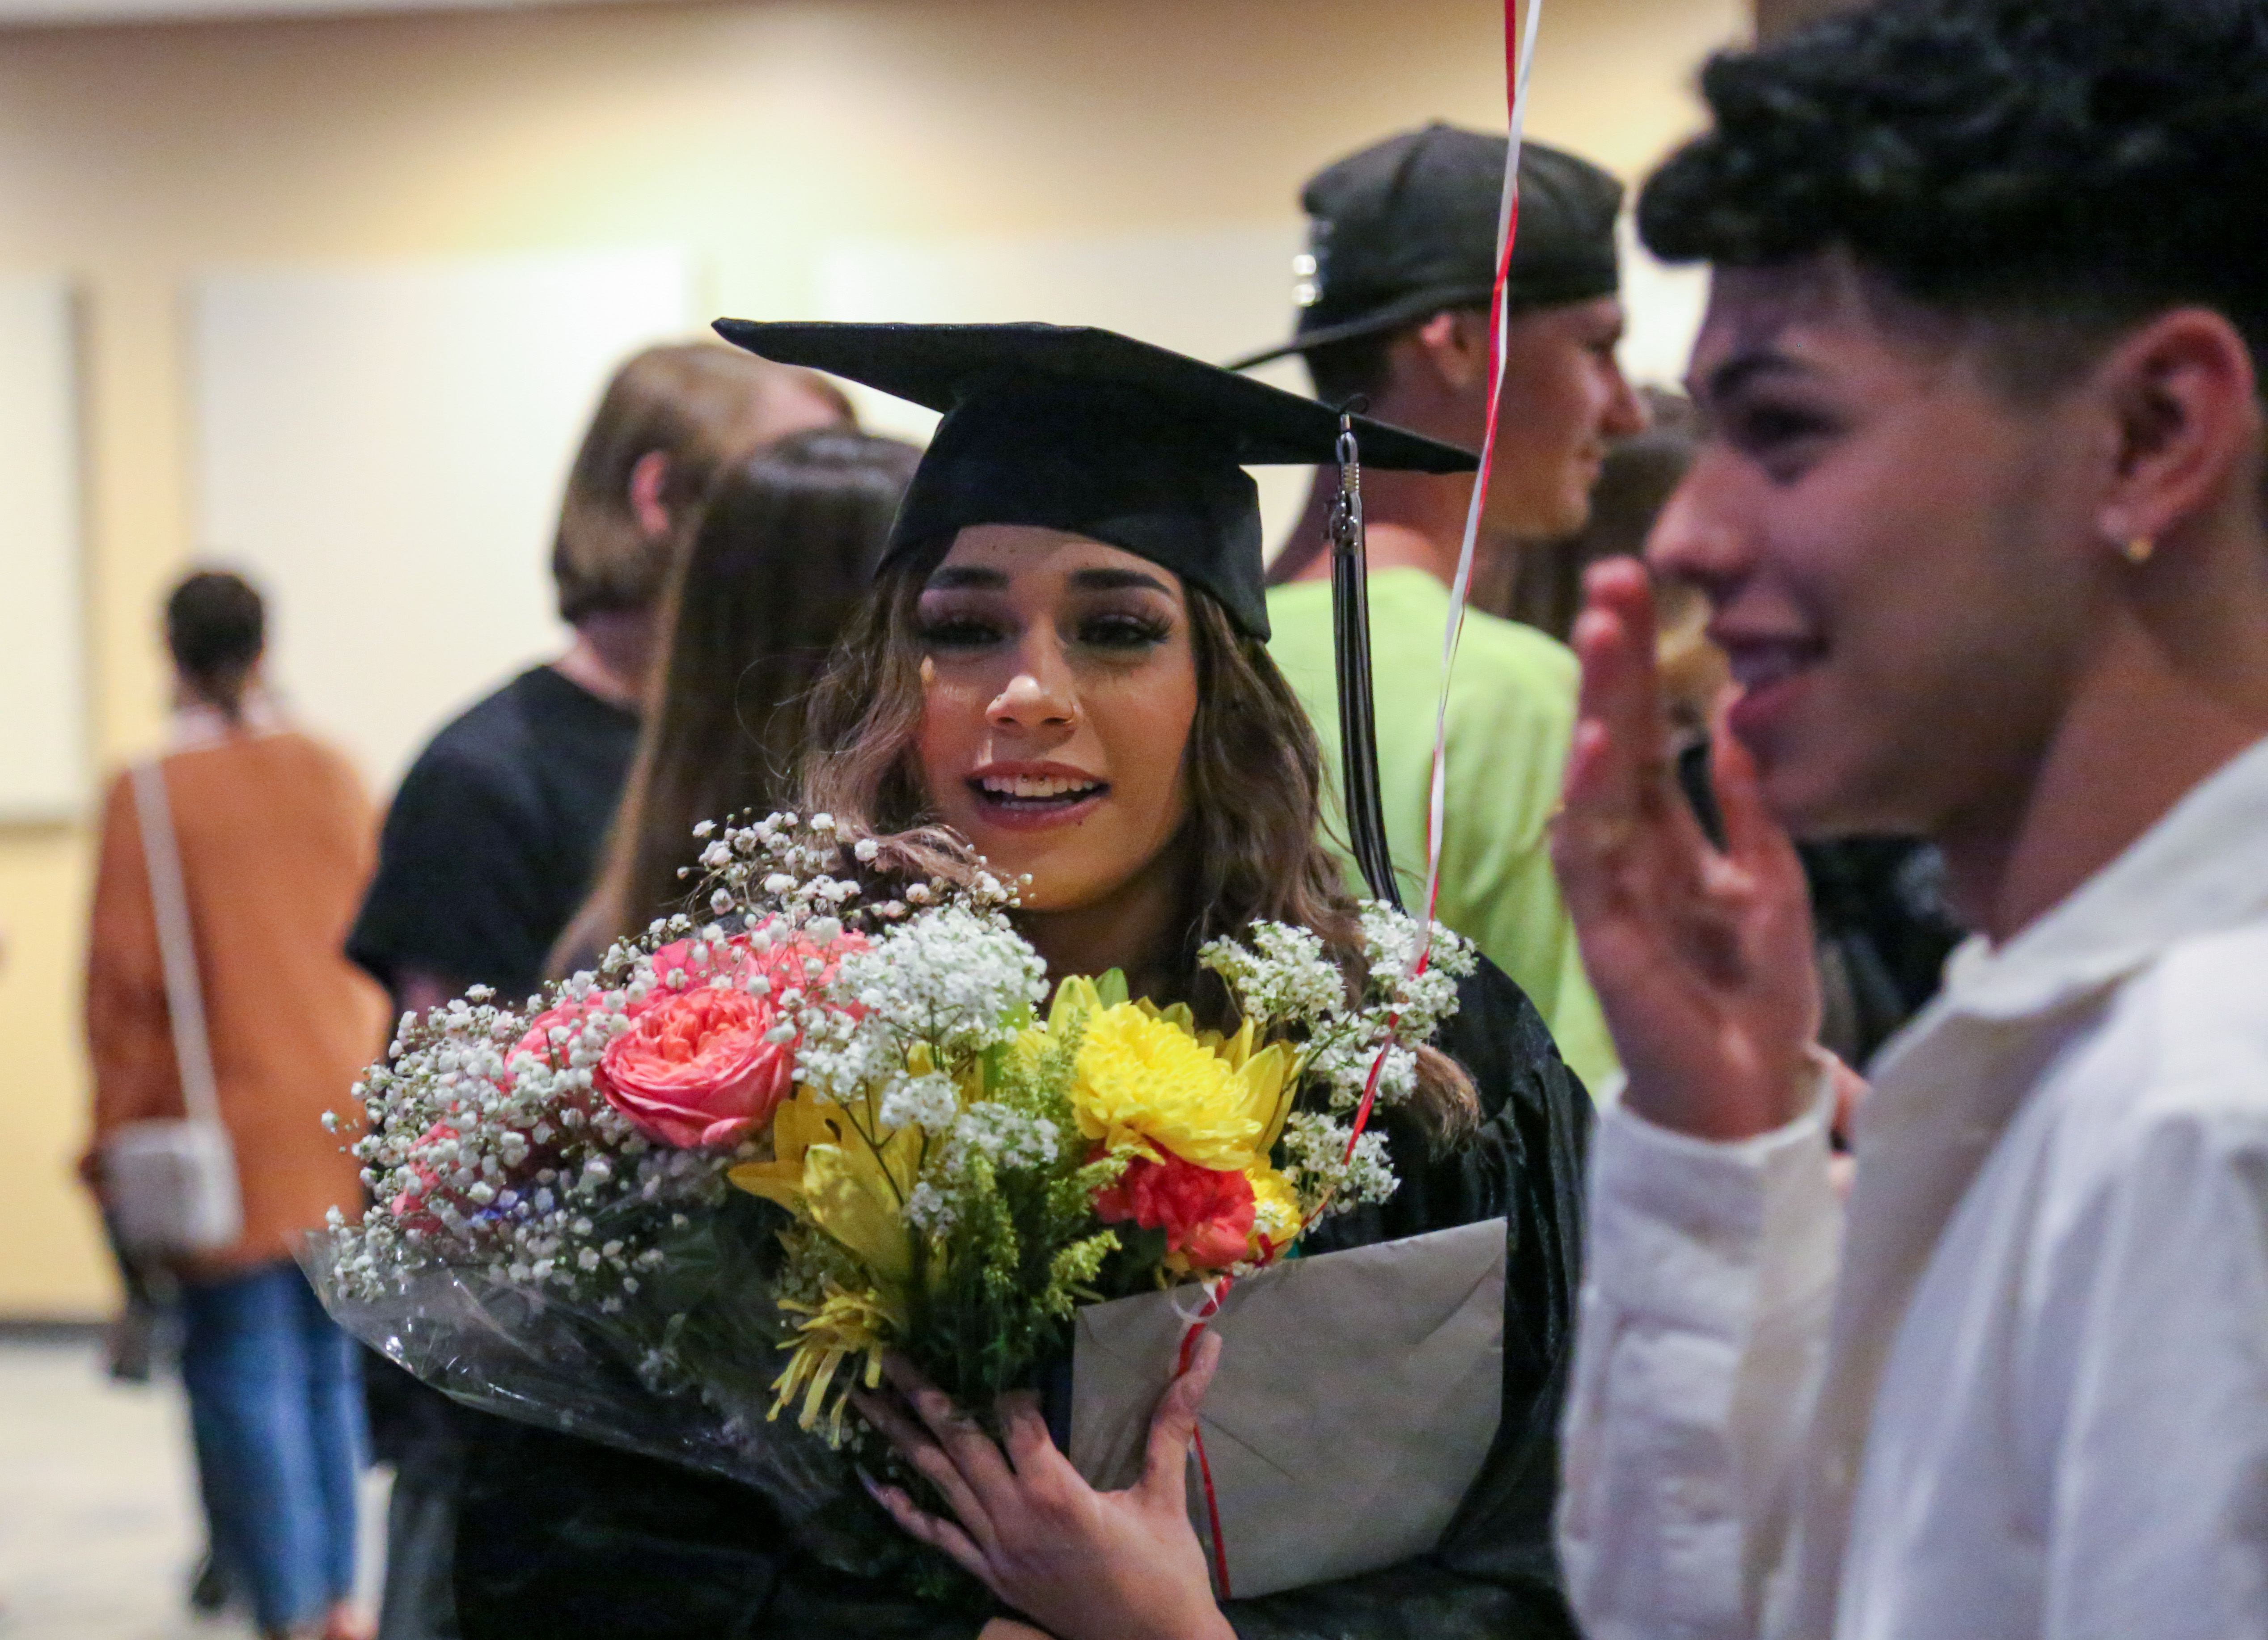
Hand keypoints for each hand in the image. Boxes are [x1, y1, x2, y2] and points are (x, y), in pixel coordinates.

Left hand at [854, 1332, 1234, 1639]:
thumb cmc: (1166, 1571)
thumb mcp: (1165, 1494)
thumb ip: (1173, 1423)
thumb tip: (1205, 1352)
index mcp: (1056, 1495)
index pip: (1015, 1421)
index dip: (1012, 1388)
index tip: (1015, 1363)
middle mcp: (1014, 1519)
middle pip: (959, 1444)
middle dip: (924, 1395)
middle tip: (888, 1355)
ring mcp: (996, 1550)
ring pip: (939, 1484)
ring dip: (902, 1439)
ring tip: (867, 1400)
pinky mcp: (991, 1575)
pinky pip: (938, 1538)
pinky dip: (905, 1511)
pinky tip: (875, 1485)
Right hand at [1551, 560, 1821, 1140]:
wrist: (1752, 1103)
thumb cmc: (1755, 1001)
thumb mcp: (1773, 886)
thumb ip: (1752, 812)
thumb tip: (1740, 728)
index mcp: (1672, 839)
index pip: (1650, 734)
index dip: (1643, 663)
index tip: (1638, 585)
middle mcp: (1633, 855)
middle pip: (1616, 741)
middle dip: (1612, 660)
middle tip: (1612, 575)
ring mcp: (1615, 894)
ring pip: (1594, 786)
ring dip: (1597, 707)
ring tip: (1601, 631)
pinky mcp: (1609, 938)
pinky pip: (1591, 863)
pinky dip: (1588, 804)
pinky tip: (1597, 748)